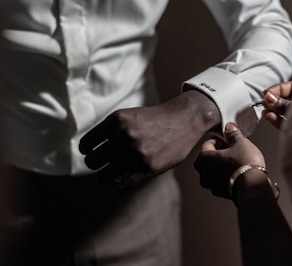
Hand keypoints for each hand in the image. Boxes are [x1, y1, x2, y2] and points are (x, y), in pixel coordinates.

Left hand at [79, 90, 219, 186]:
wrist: (184, 119)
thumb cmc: (154, 119)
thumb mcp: (129, 115)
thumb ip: (110, 130)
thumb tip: (90, 153)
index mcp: (117, 120)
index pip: (87, 144)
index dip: (87, 151)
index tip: (92, 153)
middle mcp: (125, 136)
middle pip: (93, 161)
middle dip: (95, 165)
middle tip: (103, 164)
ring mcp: (138, 153)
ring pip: (105, 176)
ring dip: (106, 177)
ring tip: (112, 174)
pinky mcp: (150, 167)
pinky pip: (124, 186)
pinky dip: (119, 187)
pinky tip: (122, 182)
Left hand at [194, 122, 265, 199]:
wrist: (253, 186)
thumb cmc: (244, 166)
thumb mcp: (240, 142)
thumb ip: (232, 134)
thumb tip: (230, 129)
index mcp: (203, 159)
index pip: (208, 143)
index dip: (220, 139)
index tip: (227, 138)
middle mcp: (203, 173)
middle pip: (210, 157)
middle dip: (221, 151)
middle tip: (234, 148)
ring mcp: (211, 185)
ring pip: (215, 170)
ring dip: (224, 164)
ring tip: (238, 159)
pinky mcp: (221, 193)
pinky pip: (222, 180)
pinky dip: (228, 175)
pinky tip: (238, 171)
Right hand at [262, 81, 291, 128]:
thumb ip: (284, 103)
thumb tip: (270, 98)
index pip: (288, 88)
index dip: (276, 90)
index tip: (266, 94)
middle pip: (283, 100)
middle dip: (272, 101)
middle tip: (265, 103)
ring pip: (282, 112)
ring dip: (272, 112)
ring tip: (267, 111)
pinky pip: (283, 122)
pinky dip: (275, 120)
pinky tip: (270, 117)